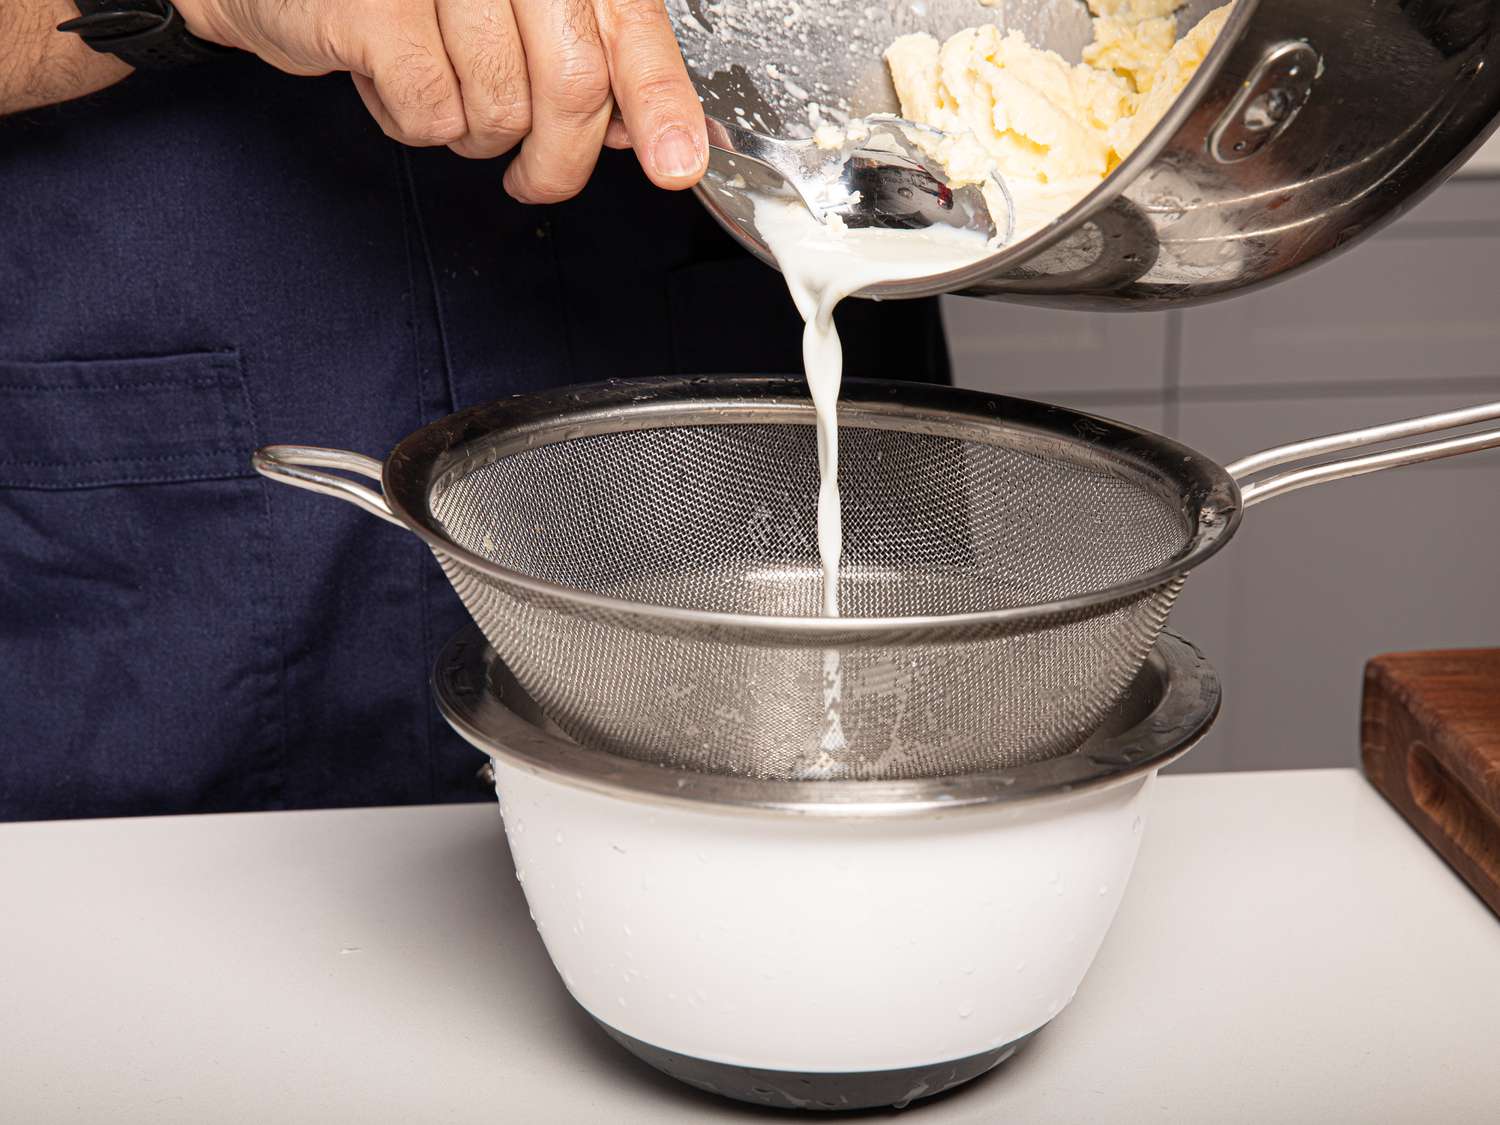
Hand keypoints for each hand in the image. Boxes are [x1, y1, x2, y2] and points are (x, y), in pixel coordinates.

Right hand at [175, 0, 706, 201]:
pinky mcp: (376, 7)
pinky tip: (390, 85)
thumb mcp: (504, 14)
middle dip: (558, 160)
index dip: (659, 102)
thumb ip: (578, 56)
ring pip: (502, 108)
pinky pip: (434, 114)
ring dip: (474, 136)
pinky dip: (415, 125)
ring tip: (441, 96)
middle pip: (573, 83)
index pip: (630, 23)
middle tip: (534, 181)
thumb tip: (632, 126)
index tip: (679, 164)